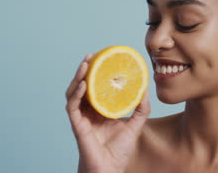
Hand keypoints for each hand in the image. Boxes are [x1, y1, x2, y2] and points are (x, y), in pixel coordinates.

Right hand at [65, 53, 150, 172]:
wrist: (112, 168)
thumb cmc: (120, 150)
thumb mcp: (135, 124)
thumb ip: (141, 108)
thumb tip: (145, 88)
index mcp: (99, 109)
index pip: (95, 86)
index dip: (96, 72)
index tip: (101, 57)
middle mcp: (88, 111)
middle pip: (82, 85)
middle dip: (84, 69)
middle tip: (90, 55)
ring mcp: (81, 117)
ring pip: (74, 92)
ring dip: (78, 77)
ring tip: (85, 64)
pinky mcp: (77, 125)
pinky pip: (72, 106)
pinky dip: (76, 93)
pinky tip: (83, 84)